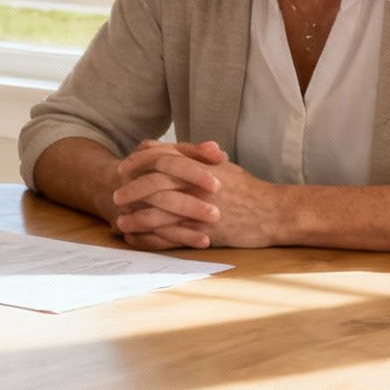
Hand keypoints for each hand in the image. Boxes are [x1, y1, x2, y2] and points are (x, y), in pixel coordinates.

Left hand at [111, 141, 284, 249]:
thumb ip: (195, 157)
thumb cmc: (249, 190)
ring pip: (156, 211)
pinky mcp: (201, 231)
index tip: (124, 167)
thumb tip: (172, 150)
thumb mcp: (221, 166)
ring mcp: (197, 208)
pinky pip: (167, 235)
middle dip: (131, 189)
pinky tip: (137, 239)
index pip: (159, 156)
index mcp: (198, 165)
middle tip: (116, 196)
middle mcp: (195, 184)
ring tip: (121, 221)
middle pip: (152, 182)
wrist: (273, 213)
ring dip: (135, 216)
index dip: (138, 161)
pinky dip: (149, 238)